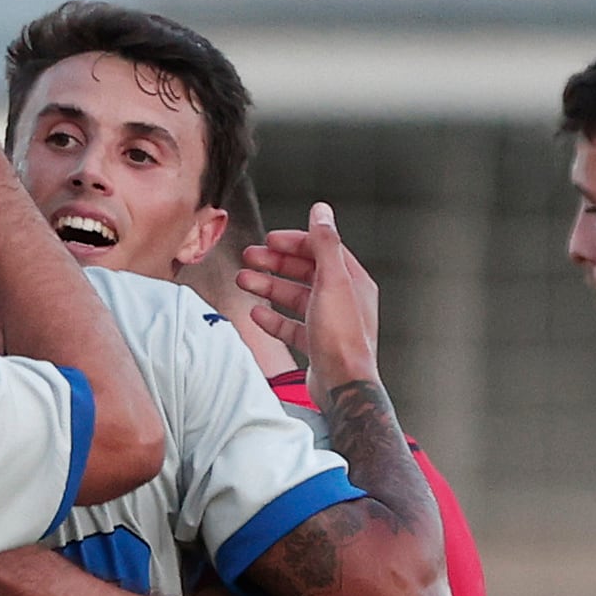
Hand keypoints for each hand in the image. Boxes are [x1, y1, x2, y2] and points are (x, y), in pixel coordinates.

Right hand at [232, 203, 381, 382]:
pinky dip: (272, 318)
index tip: (269, 240)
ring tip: (243, 281)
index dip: (294, 242)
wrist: (343, 384)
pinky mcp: (316, 344)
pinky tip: (256, 313)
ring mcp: (329, 322)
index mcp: (352, 281)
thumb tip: (321, 211)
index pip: (321, 250)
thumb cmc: (342, 337)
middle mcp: (343, 299)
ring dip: (268, 287)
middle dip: (275, 263)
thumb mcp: (332, 281)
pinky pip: (290, 325)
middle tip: (249, 258)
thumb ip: (324, 244)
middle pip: (305, 272)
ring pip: (294, 297)